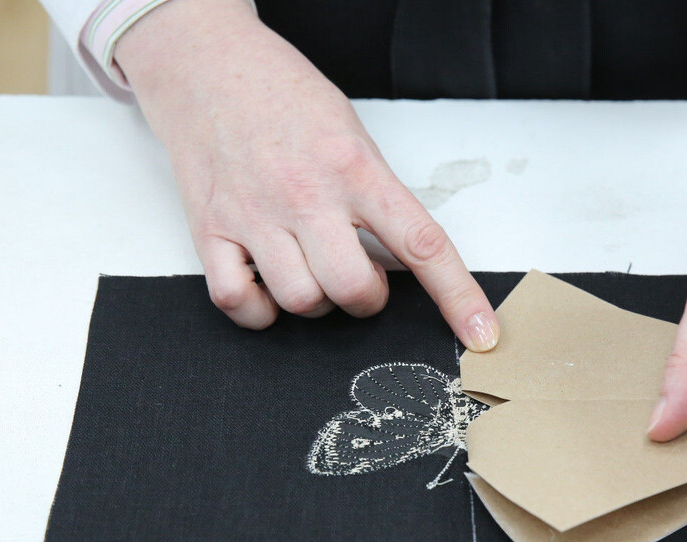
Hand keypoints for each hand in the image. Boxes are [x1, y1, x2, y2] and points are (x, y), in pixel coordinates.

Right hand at [114, 0, 498, 349]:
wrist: (204, 63)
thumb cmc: (284, 96)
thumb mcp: (351, 133)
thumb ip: (377, 195)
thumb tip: (403, 261)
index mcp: (354, 168)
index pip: (422, 244)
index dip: (458, 297)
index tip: (482, 333)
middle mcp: (305, 195)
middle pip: (354, 289)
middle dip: (365, 298)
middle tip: (357, 273)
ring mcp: (254, 215)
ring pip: (301, 302)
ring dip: (314, 301)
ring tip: (308, 268)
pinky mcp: (209, 229)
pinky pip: (238, 303)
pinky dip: (259, 309)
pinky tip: (265, 284)